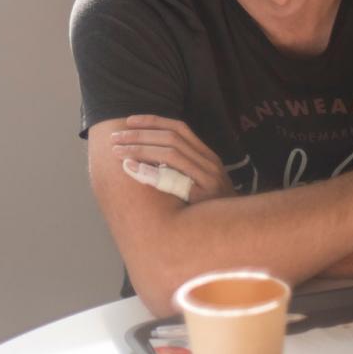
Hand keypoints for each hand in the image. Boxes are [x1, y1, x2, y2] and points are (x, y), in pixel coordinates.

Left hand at [111, 115, 235, 203]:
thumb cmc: (211, 211)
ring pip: (171, 152)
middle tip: (115, 137)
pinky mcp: (205, 194)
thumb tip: (147, 158)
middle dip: (140, 135)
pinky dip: (152, 170)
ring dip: (141, 148)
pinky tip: (132, 168)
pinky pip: (175, 177)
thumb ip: (179, 169)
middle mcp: (210, 162)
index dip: (153, 121)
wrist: (236, 233)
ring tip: (118, 152)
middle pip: (171, 137)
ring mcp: (209, 177)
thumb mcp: (198, 184)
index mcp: (206, 155)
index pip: (179, 128)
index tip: (129, 121)